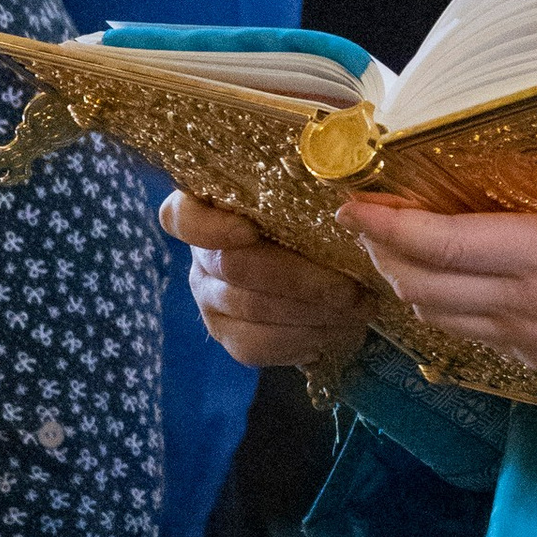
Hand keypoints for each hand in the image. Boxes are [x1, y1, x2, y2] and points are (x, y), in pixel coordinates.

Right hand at [163, 191, 375, 368]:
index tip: (249, 231)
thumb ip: (306, 192)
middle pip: (233, 266)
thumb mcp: (311, 200)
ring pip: (251, 308)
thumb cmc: (317, 225)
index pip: (182, 217)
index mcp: (210, 211)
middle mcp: (201, 257)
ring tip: (355, 307)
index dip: (210, 226)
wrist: (322, 278)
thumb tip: (343, 199)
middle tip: (349, 285)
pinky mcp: (228, 336)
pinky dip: (303, 339)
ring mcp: (210, 300)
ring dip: (310, 310)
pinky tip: (335, 330)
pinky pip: (257, 345)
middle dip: (300, 278)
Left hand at [345, 138, 536, 412]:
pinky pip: (469, 334)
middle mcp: (532, 305)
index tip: (354, 202)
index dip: (394, 227)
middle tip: (363, 213)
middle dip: (383, 251)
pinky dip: (439, 306)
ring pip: (440, 314)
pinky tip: (443, 283)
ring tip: (391, 242)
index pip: (451, 246)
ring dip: (405, 280)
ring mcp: (533, 338)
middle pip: (426, 284)